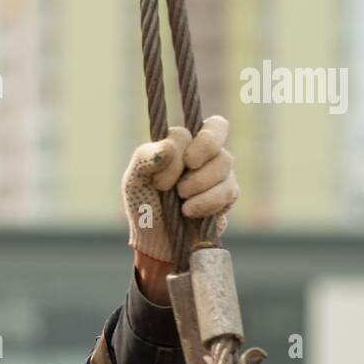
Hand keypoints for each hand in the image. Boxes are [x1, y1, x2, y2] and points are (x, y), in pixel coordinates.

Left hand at [122, 115, 238, 264]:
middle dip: (199, 153)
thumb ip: (146, 157)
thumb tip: (170, 146)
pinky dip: (206, 203)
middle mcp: (204, 150)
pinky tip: (189, 213)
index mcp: (181, 141)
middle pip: (218, 131)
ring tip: (180, 203)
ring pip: (225, 162)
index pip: (194, 125)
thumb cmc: (144, 203)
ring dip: (199, 185)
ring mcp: (219, 171)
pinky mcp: (228, 194)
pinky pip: (229, 190)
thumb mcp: (134, 179)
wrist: (156, 239)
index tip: (161, 180)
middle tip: (179, 184)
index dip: (181, 149)